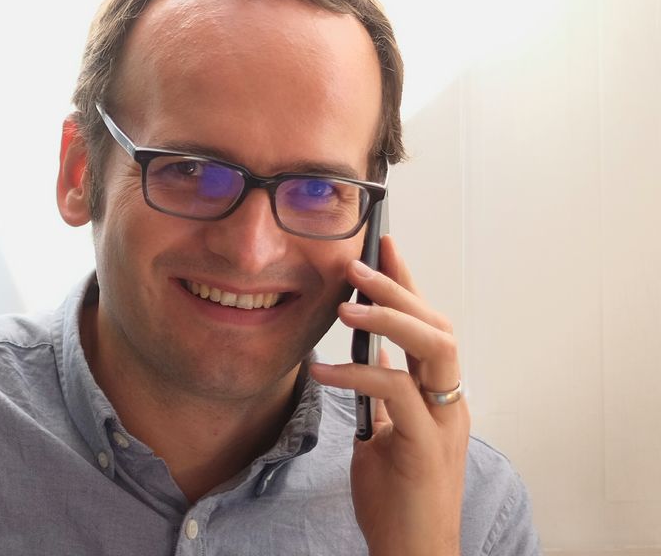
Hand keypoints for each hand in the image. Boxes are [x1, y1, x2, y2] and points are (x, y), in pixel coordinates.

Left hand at [309, 235, 468, 555]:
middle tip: (356, 264)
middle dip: (398, 289)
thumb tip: (364, 357)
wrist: (411, 551)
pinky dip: (357, 375)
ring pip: (434, 349)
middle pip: (438, 326)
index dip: (408, 282)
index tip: (384, 244)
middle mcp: (449, 402)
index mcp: (439, 394)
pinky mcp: (425, 448)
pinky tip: (321, 369)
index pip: (429, 323)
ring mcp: (442, 423)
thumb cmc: (396, 496)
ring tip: (345, 306)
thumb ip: (383, 394)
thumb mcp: (386, 431)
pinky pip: (396, 394)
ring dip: (389, 320)